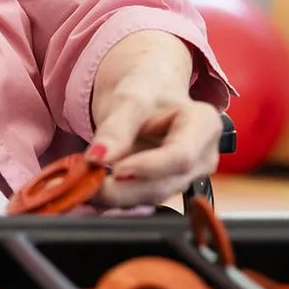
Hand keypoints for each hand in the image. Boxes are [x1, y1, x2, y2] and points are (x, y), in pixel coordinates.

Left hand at [89, 91, 222, 207]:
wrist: (146, 94)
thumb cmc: (146, 90)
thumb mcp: (130, 99)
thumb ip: (116, 128)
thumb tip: (98, 157)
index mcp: (204, 124)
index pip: (180, 156)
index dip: (148, 167)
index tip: (115, 170)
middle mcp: (203, 156)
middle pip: (165, 183)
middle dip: (124, 189)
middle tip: (87, 183)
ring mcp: (188, 176)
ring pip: (151, 196)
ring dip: (115, 196)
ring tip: (84, 184)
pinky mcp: (167, 187)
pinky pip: (141, 198)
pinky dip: (115, 196)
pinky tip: (92, 188)